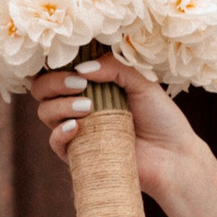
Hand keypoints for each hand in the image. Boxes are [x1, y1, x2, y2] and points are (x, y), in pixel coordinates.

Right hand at [29, 54, 204, 194]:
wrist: (174, 156)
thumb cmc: (161, 118)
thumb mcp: (142, 82)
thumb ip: (114, 67)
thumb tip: (81, 68)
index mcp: (92, 85)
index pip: (57, 69)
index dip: (52, 63)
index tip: (66, 59)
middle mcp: (79, 105)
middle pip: (42, 89)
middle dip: (53, 82)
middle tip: (79, 84)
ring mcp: (78, 130)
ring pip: (45, 113)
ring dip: (60, 105)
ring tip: (88, 107)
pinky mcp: (80, 155)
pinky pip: (56, 144)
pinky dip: (59, 133)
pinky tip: (76, 127)